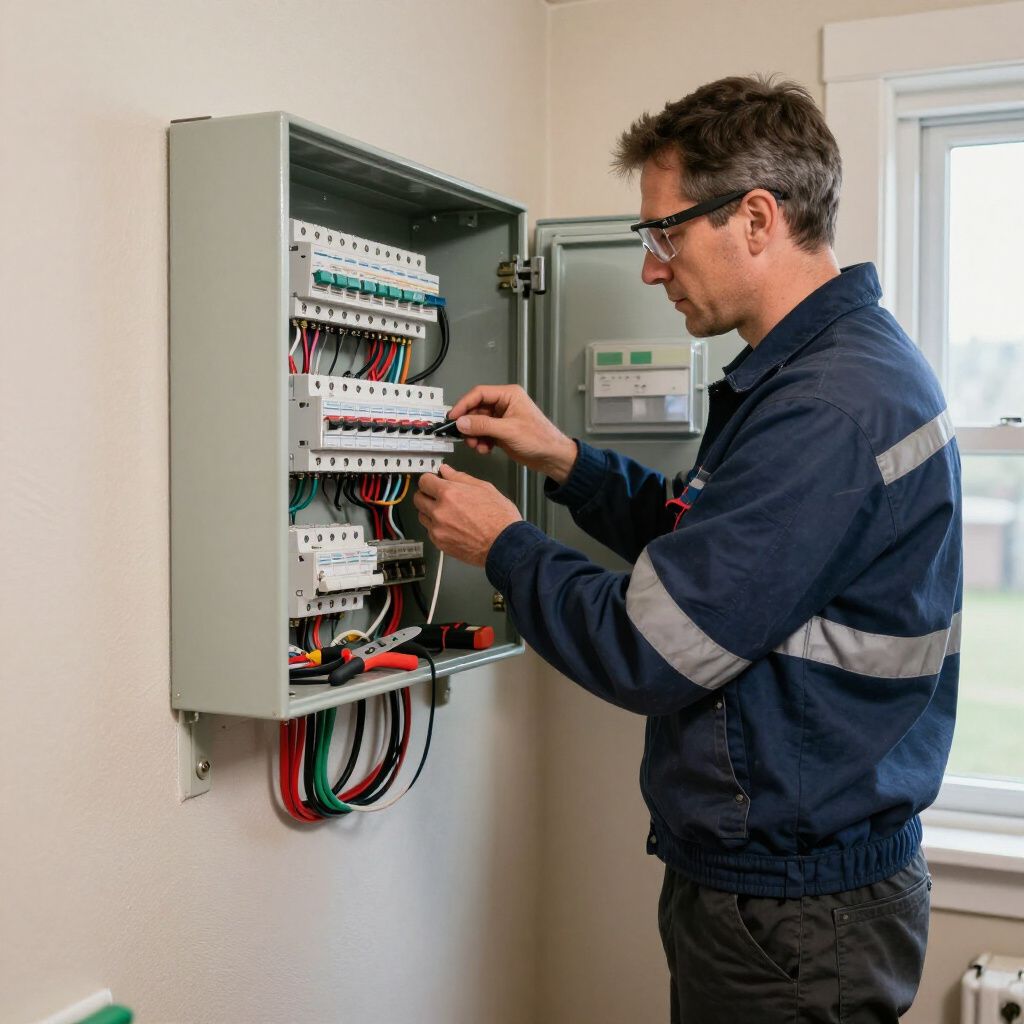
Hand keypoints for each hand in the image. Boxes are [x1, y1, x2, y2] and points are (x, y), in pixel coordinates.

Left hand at [414, 464, 521, 566]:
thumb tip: (447, 471)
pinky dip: (437, 528)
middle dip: (426, 495)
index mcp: (449, 493)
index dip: (429, 479)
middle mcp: (440, 511)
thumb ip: (461, 478)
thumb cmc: (500, 519)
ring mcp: (438, 529)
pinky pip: (430, 532)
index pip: (424, 481)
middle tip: (437, 496)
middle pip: (418, 498)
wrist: (505, 545)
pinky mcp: (440, 543)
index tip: (433, 481)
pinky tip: (452, 526)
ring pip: (422, 516)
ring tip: (447, 513)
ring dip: (430, 512)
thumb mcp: (485, 488)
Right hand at [447, 384, 577, 483]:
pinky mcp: (501, 431)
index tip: (453, 416)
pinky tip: (484, 449)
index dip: (464, 404)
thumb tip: (462, 422)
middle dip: (469, 424)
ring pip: (478, 423)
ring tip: (476, 445)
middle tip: (463, 435)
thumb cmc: (541, 439)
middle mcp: (505, 404)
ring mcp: (502, 418)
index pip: (479, 393)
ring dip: (474, 435)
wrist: (552, 457)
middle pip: (476, 409)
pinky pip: (483, 433)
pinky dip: (480, 441)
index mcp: (509, 395)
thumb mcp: (509, 431)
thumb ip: (483, 425)